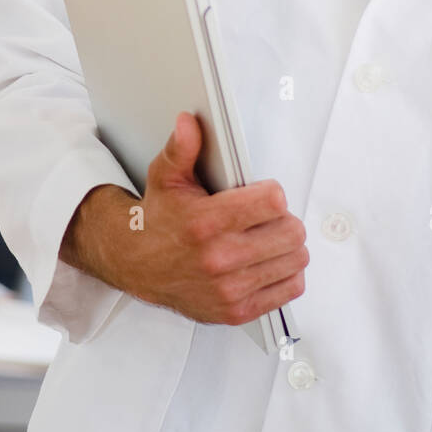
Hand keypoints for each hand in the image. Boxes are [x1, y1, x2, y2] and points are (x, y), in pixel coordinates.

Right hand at [65, 112, 307, 326]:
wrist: (136, 265)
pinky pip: (289, 289)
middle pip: (291, 231)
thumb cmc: (158, 220)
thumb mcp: (166, 177)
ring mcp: (230, 288)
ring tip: (269, 237)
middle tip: (267, 217)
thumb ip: (183, 147)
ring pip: (295, 259)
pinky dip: (287, 273)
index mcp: (206, 222)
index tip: (261, 194)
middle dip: (283, 218)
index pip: (274, 202)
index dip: (271, 192)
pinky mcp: (237, 311)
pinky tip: (270, 261)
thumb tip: (189, 121)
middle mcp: (219, 258)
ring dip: (288, 245)